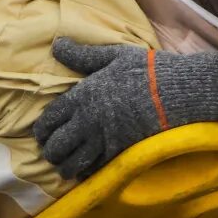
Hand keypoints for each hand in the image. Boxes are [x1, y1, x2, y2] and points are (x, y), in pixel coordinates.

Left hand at [32, 37, 217, 178]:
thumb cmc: (146, 70)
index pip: (49, 120)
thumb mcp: (113, 56)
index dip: (41, 131)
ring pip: (72, 164)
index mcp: (81, 97)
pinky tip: (85, 170)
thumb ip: (82, 55)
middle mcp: (87, 122)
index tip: (41, 134)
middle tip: (52, 151)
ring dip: (65, 166)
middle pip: (56, 147)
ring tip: (65, 165)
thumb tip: (56, 44)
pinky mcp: (120, 153)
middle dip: (50, 151)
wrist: (177, 93)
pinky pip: (94, 170)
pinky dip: (86, 173)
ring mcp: (104, 141)